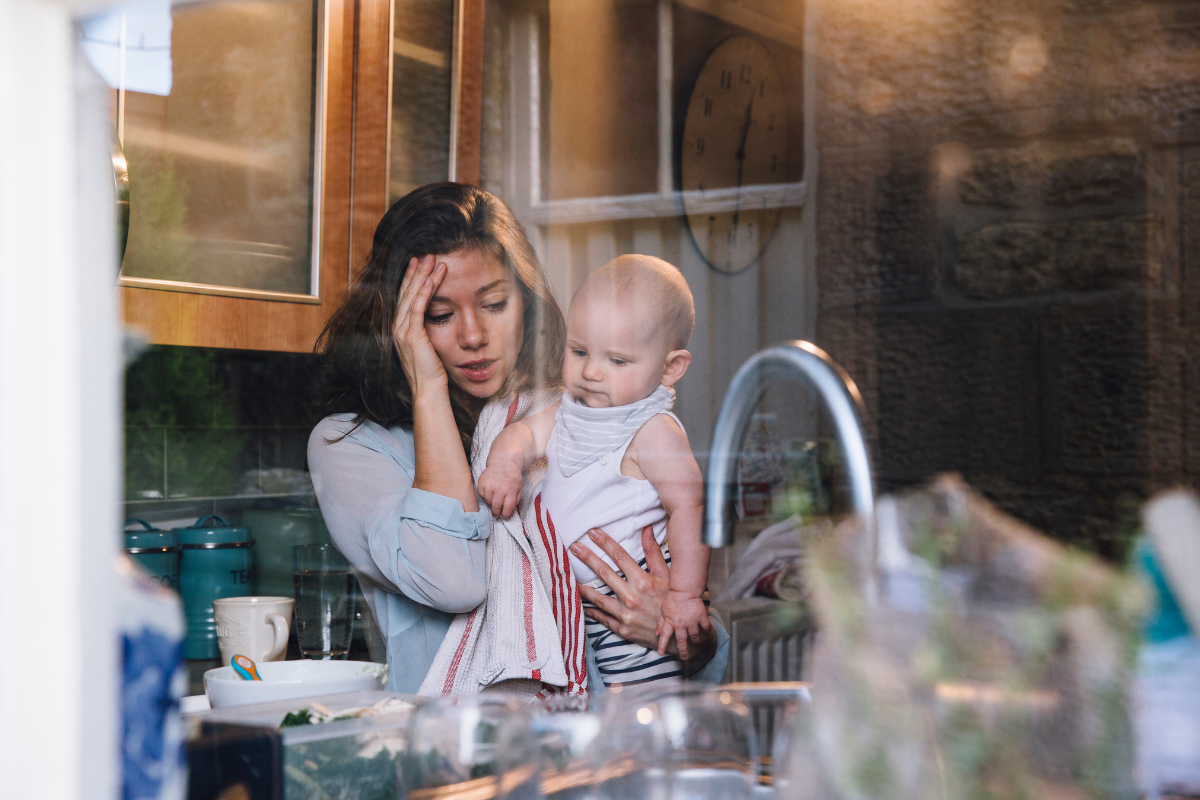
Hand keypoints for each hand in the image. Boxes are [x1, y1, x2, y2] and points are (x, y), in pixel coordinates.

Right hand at [392, 256, 448, 396]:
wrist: (428, 389)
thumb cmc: (432, 370)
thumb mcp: (428, 345)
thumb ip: (427, 329)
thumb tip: (437, 316)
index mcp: (400, 329)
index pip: (405, 297)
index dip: (411, 279)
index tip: (419, 264)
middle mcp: (397, 328)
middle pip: (405, 292)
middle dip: (416, 272)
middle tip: (426, 254)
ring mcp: (402, 331)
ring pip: (411, 296)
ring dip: (422, 276)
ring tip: (432, 260)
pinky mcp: (412, 336)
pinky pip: (417, 308)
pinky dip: (424, 292)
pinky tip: (432, 279)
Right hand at [477, 462, 523, 517]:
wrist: (503, 462)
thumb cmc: (512, 477)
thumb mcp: (520, 487)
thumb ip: (516, 499)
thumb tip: (509, 510)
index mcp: (511, 490)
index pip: (507, 507)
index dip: (506, 514)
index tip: (504, 516)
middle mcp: (499, 488)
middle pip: (496, 506)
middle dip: (496, 513)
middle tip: (497, 514)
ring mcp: (489, 485)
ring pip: (488, 501)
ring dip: (491, 502)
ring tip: (495, 498)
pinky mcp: (481, 483)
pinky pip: (482, 495)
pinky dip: (485, 496)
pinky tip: (490, 491)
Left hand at [572, 526, 670, 652]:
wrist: (678, 636)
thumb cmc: (673, 604)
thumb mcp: (667, 577)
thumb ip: (653, 553)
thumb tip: (647, 530)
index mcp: (643, 582)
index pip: (620, 556)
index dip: (605, 542)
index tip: (592, 532)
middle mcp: (632, 597)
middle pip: (604, 573)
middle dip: (587, 558)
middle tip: (573, 547)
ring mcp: (625, 615)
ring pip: (598, 598)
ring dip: (583, 587)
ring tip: (571, 579)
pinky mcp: (623, 629)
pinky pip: (603, 618)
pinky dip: (592, 612)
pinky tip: (585, 606)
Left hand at [656, 591, 709, 659]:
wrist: (685, 589)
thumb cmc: (673, 599)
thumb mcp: (663, 610)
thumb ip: (660, 623)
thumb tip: (657, 634)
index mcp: (670, 622)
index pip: (665, 636)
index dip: (662, 645)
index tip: (660, 654)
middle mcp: (681, 623)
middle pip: (681, 640)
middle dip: (683, 651)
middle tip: (684, 657)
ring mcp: (692, 620)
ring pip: (695, 636)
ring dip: (696, 641)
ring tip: (697, 644)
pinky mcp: (701, 616)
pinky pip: (705, 626)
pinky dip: (707, 630)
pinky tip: (707, 633)